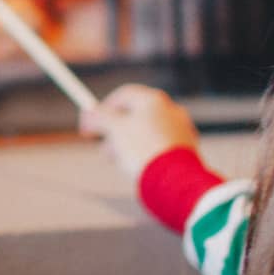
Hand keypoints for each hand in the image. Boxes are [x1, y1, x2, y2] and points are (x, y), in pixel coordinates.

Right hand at [81, 84, 199, 179]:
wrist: (173, 179)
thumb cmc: (143, 150)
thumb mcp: (114, 130)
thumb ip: (99, 117)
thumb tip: (87, 113)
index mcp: (154, 99)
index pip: (123, 95)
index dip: (103, 109)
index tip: (90, 124)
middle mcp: (170, 109)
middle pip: (136, 114)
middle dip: (116, 131)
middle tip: (105, 149)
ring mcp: (180, 129)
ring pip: (147, 133)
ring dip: (129, 144)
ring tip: (122, 163)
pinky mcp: (186, 148)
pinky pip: (159, 146)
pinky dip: (147, 153)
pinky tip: (141, 168)